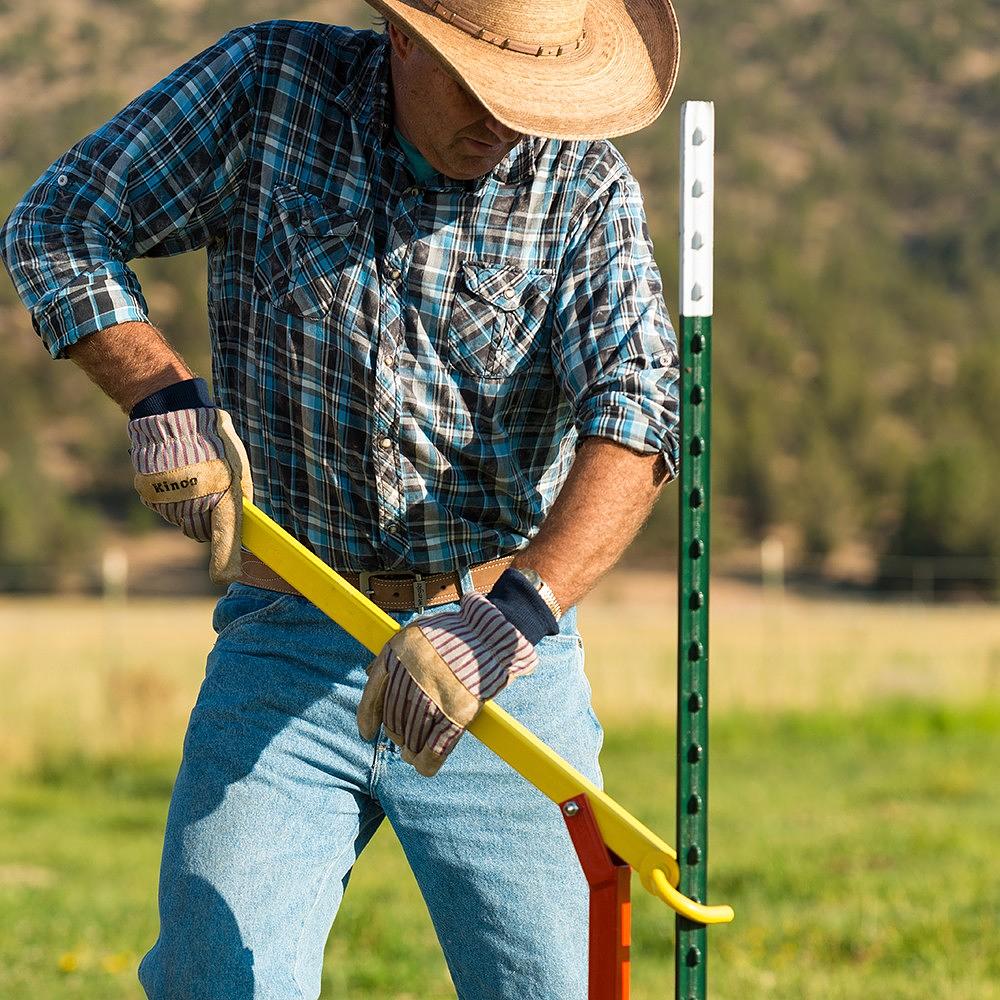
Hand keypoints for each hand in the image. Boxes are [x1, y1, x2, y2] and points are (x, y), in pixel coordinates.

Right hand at [128, 407, 252, 582]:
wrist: (171, 418)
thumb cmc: (213, 441)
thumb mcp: (238, 466)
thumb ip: (241, 496)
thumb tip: (244, 520)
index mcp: (218, 494)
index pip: (223, 535)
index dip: (225, 559)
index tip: (225, 576)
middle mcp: (191, 502)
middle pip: (200, 533)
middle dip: (207, 523)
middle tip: (210, 498)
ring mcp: (167, 501)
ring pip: (182, 522)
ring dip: (189, 510)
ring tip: (192, 479)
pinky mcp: (149, 496)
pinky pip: (165, 510)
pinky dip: (171, 501)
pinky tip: (176, 478)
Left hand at [357, 593, 536, 775]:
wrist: (493, 632)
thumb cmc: (455, 632)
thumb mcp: (417, 632)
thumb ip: (394, 653)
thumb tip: (369, 673)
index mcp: (398, 653)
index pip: (373, 693)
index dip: (368, 717)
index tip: (367, 733)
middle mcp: (413, 675)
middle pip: (394, 716)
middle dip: (396, 733)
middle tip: (401, 742)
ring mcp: (436, 694)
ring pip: (414, 733)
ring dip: (410, 748)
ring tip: (410, 754)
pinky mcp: (459, 711)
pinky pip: (437, 744)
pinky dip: (428, 760)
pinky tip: (423, 766)